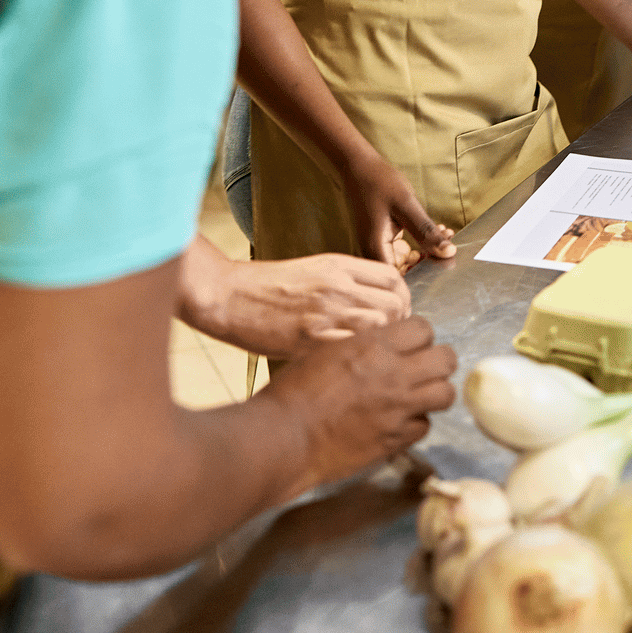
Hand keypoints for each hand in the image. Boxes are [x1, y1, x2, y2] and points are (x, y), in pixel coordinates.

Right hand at [189, 253, 411, 360]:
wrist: (228, 296)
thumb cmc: (265, 285)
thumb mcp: (312, 269)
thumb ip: (346, 281)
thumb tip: (376, 302)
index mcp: (338, 265)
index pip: (393, 278)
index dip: (403, 297)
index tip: (399, 312)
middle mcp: (338, 286)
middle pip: (396, 304)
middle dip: (401, 324)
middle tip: (392, 339)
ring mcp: (326, 314)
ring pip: (382, 327)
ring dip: (385, 343)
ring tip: (375, 354)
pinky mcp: (311, 341)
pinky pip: (354, 350)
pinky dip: (361, 359)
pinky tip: (354, 366)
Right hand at [264, 316, 456, 496]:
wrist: (285, 437)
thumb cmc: (293, 391)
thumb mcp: (325, 350)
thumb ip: (361, 345)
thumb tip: (378, 345)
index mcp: (374, 346)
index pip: (424, 328)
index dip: (419, 336)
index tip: (410, 344)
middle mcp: (394, 375)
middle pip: (446, 359)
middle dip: (438, 361)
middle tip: (424, 368)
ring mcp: (398, 409)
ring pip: (445, 394)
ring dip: (435, 392)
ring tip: (418, 395)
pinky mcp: (395, 440)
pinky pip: (424, 427)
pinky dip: (415, 423)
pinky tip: (398, 422)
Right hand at [341, 153, 454, 270]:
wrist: (359, 166)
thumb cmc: (379, 182)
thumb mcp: (407, 206)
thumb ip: (426, 232)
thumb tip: (448, 253)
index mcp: (376, 249)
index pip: (400, 280)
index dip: (423, 275)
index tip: (443, 260)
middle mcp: (373, 253)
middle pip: (404, 272)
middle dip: (429, 260)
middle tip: (448, 242)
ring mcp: (376, 247)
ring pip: (405, 260)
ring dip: (427, 249)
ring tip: (444, 232)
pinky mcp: (381, 240)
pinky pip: (402, 250)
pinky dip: (419, 241)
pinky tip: (434, 229)